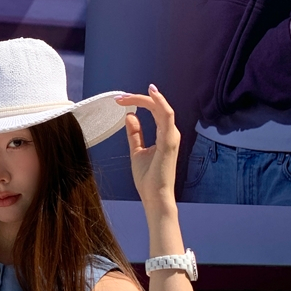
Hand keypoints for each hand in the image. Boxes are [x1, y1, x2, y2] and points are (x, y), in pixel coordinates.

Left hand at [115, 85, 179, 210]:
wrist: (154, 196)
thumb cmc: (149, 178)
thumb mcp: (137, 151)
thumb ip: (135, 133)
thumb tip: (130, 116)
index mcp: (165, 134)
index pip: (154, 111)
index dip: (139, 102)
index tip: (120, 100)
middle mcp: (171, 133)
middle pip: (157, 107)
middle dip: (138, 98)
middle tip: (119, 97)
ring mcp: (171, 137)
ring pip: (163, 108)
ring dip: (145, 99)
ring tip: (127, 95)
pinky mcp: (169, 142)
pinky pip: (167, 117)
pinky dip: (160, 103)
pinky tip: (151, 94)